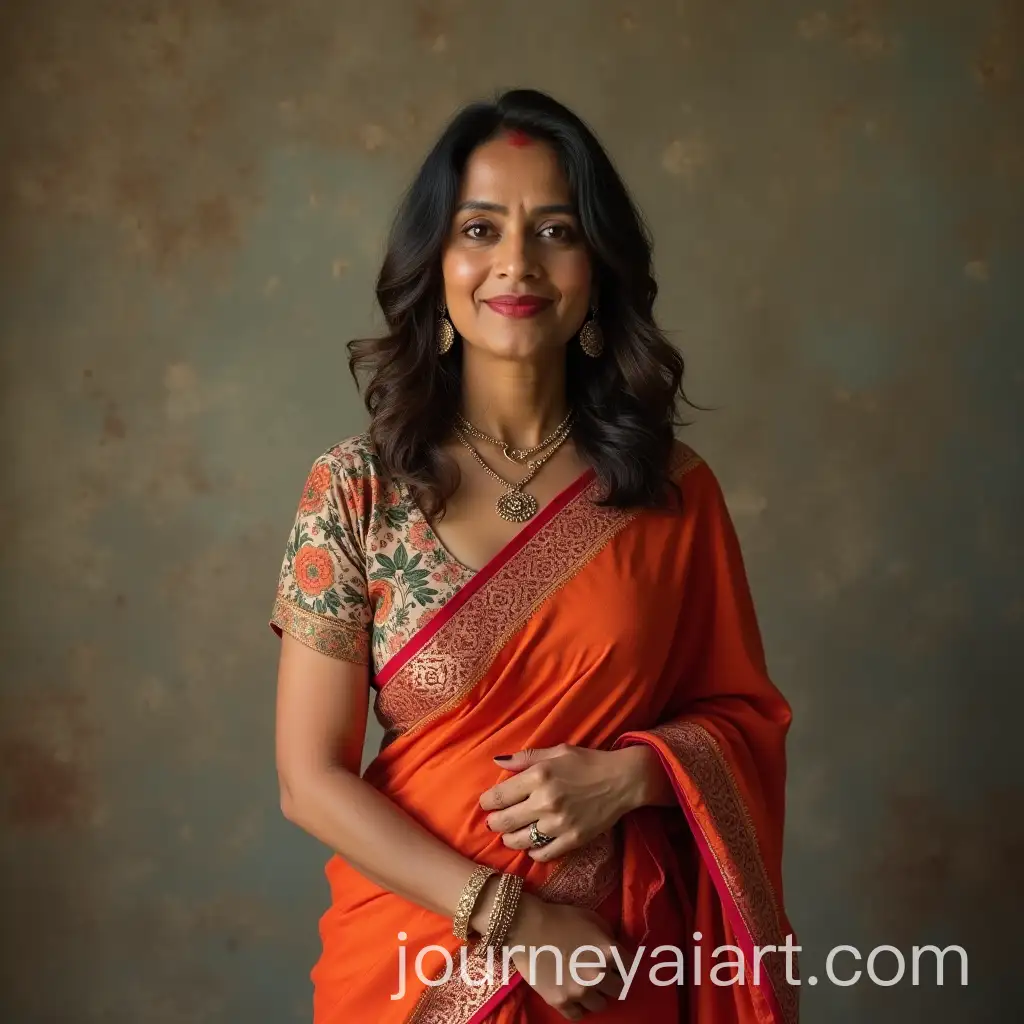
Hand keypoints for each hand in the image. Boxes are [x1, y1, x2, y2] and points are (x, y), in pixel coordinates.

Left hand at [479, 744, 649, 861]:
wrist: (622, 780)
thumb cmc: (587, 762)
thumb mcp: (556, 751)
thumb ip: (526, 758)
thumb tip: (497, 761)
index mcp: (539, 775)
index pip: (498, 795)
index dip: (486, 802)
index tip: (486, 804)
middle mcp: (545, 801)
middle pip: (504, 821)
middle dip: (493, 823)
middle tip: (493, 822)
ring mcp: (559, 823)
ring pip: (519, 841)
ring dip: (509, 839)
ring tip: (509, 835)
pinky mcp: (572, 840)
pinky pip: (542, 854)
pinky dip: (532, 852)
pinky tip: (531, 845)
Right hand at [507, 892, 625, 1018]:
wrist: (527, 927)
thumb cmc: (561, 918)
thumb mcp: (592, 918)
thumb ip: (609, 936)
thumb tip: (616, 950)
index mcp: (609, 953)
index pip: (631, 969)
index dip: (624, 965)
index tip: (617, 965)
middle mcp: (598, 975)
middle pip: (619, 990)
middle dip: (612, 982)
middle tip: (601, 975)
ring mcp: (579, 991)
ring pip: (600, 1006)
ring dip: (595, 995)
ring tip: (585, 985)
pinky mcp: (560, 1002)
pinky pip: (578, 1015)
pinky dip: (577, 1007)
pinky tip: (573, 995)